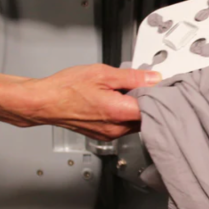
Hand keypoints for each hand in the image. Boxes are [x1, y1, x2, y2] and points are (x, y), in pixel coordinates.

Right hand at [0, 64, 160, 140]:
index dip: (161, 96)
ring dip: (137, 109)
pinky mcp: (103, 135)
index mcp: (119, 112)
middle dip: (150, 103)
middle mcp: (117, 128)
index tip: (165, 86)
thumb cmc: (66, 88)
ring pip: (136, 123)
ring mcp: (110, 134)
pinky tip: (118, 101)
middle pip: (147, 118)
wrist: (43, 102)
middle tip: (148, 86)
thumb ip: (133, 78)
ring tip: (129, 92)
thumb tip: (154, 78)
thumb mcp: (103, 73)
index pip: (154, 108)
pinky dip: (125, 114)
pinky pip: (123, 126)